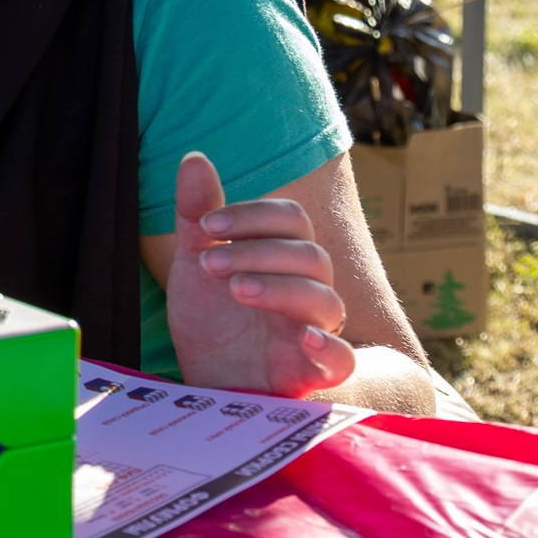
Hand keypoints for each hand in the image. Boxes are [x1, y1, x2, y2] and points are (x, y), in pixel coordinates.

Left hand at [164, 152, 355, 395]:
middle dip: (258, 252)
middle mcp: (306, 291)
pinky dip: (330, 346)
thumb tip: (193, 157)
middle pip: (310, 256)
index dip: (253, 216)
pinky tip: (301, 336)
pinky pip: (344, 359)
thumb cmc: (209, 320)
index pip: (291, 220)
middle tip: (209, 264)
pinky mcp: (313, 373)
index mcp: (283, 259)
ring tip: (234, 290)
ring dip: (279, 288)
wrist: (203, 380)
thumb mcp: (195, 265)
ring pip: (326, 300)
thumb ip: (197, 215)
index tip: (206, 225)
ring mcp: (314, 331)